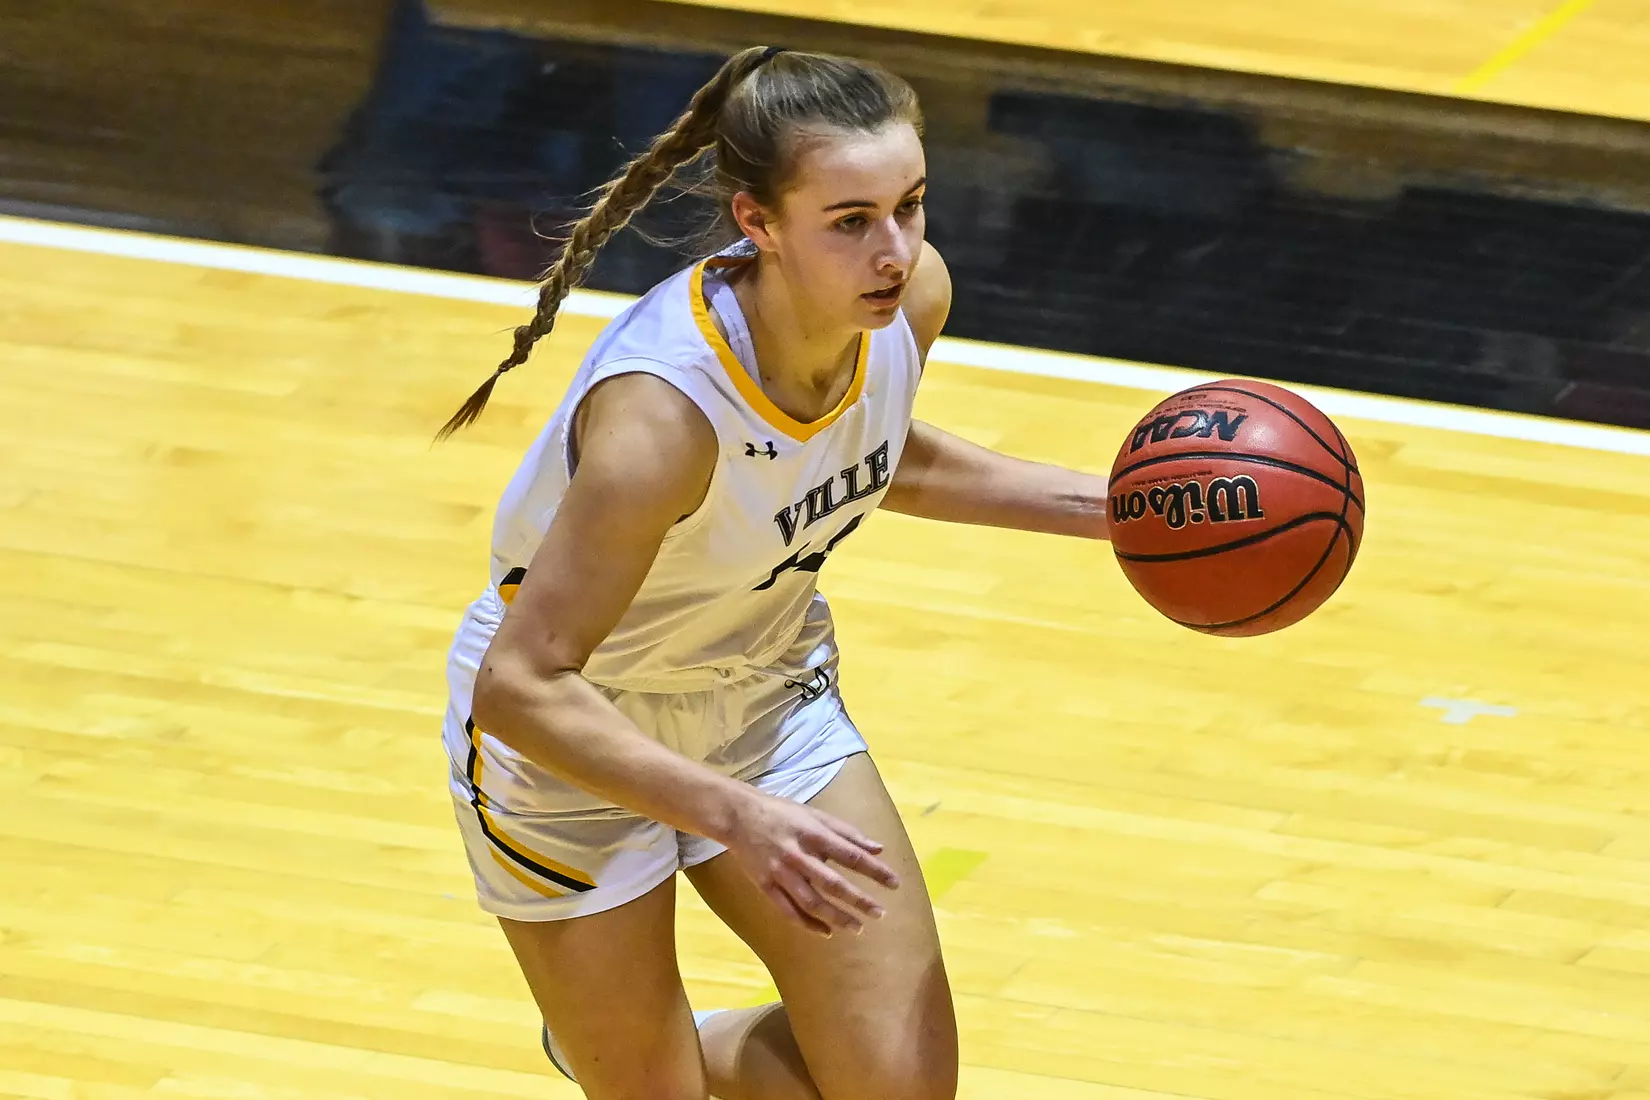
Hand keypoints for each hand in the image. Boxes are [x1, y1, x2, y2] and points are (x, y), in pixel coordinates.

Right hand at [722, 790, 901, 936]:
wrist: (739, 816)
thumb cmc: (783, 813)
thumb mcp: (816, 815)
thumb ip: (847, 832)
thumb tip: (878, 848)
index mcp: (813, 834)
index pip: (850, 855)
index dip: (874, 870)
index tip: (894, 884)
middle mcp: (798, 855)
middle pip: (832, 883)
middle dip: (858, 900)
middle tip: (880, 914)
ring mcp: (780, 872)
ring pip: (811, 901)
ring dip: (836, 917)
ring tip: (857, 928)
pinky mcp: (766, 885)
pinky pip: (788, 910)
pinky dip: (807, 924)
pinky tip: (825, 932)